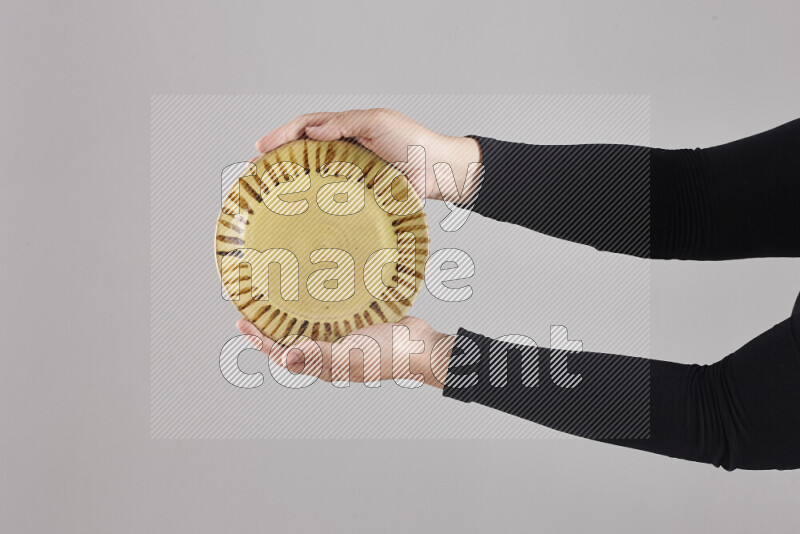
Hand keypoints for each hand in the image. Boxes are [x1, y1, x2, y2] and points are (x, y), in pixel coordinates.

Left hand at [236, 316, 454, 388]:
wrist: (423, 347)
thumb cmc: (389, 354)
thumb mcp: (350, 355)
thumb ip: (318, 356)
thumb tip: (283, 359)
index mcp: (325, 365)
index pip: (283, 354)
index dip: (261, 340)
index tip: (242, 323)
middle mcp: (332, 355)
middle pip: (293, 343)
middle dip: (271, 329)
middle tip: (252, 310)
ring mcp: (346, 341)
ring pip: (311, 330)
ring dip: (293, 318)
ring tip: (277, 301)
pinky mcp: (359, 327)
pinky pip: (332, 319)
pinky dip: (318, 309)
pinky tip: (316, 295)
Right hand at [253, 108, 481, 202]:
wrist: (439, 170)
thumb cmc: (413, 142)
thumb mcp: (377, 122)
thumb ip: (345, 124)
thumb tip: (312, 131)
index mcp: (345, 129)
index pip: (306, 127)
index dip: (281, 136)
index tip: (261, 148)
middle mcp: (343, 151)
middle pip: (302, 153)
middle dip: (276, 161)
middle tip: (254, 173)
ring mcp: (349, 174)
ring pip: (313, 177)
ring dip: (290, 183)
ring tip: (268, 193)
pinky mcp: (359, 196)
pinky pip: (332, 199)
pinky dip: (313, 203)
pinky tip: (300, 211)